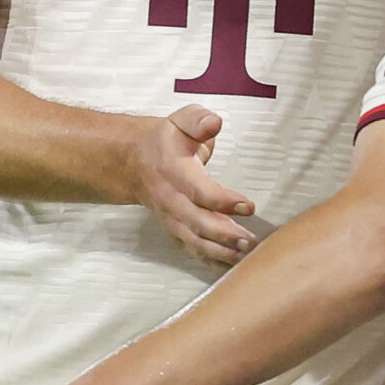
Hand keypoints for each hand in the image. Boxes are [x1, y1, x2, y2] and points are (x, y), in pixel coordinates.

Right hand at [128, 105, 257, 265]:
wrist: (134, 162)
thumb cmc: (166, 141)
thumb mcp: (180, 121)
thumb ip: (198, 120)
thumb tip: (214, 122)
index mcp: (174, 171)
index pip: (199, 190)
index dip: (224, 200)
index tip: (249, 206)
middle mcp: (171, 199)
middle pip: (198, 223)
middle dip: (225, 235)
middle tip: (251, 240)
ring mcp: (172, 218)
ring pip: (195, 241)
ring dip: (221, 252)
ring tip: (246, 256)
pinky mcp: (176, 229)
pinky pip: (193, 249)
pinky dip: (212, 260)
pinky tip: (233, 265)